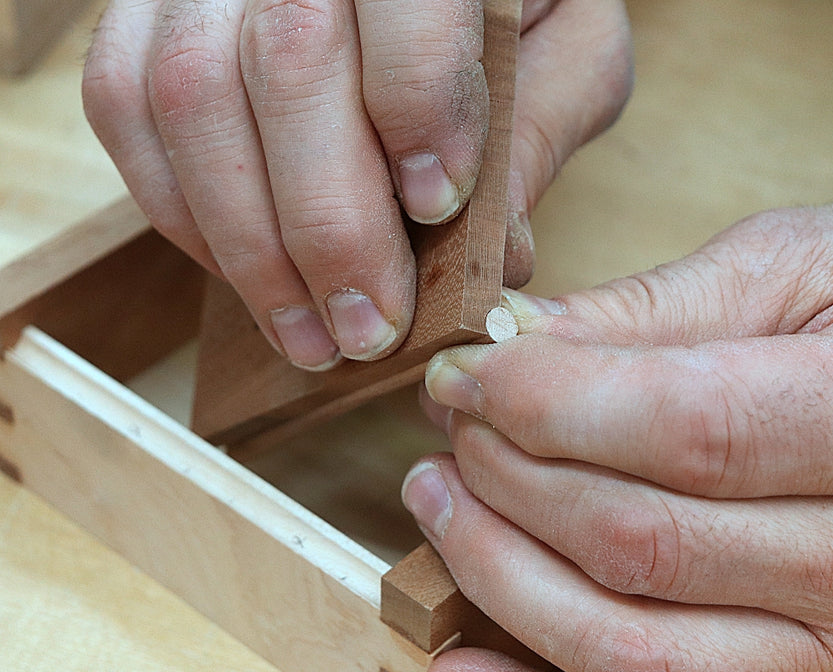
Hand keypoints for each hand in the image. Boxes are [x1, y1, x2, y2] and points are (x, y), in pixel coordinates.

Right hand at [82, 0, 630, 369]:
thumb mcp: (567, 45)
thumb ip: (538, 130)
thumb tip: (490, 258)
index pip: (405, 6)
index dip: (416, 112)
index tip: (436, 208)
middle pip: (286, 67)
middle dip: (329, 229)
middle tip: (367, 330)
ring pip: (190, 98)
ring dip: (248, 247)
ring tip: (307, 336)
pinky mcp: (146, 11)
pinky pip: (123, 106)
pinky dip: (180, 210)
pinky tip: (244, 271)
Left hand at [403, 203, 832, 671]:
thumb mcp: (805, 264)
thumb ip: (656, 310)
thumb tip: (517, 343)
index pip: (681, 429)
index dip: (543, 404)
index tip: (463, 373)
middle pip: (638, 540)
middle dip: (507, 476)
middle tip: (452, 421)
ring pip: (630, 646)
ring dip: (500, 576)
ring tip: (438, 501)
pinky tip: (455, 669)